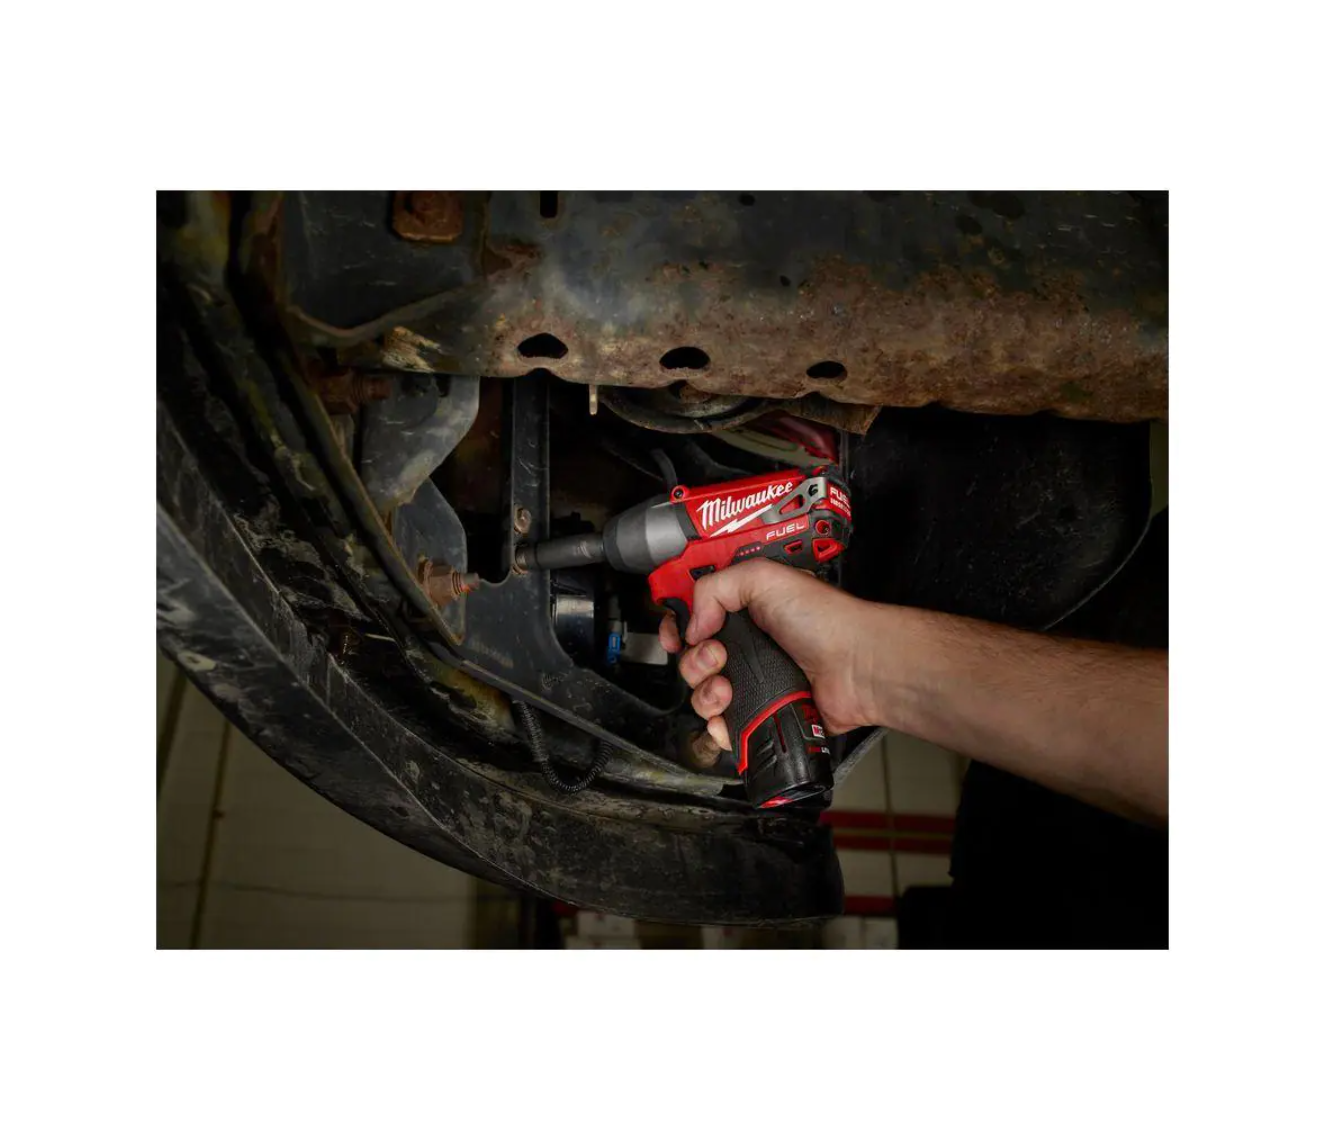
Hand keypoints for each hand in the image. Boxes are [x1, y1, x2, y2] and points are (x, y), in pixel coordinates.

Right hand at [658, 559, 880, 753]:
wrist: (858, 666)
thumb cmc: (826, 620)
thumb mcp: (764, 578)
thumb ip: (714, 588)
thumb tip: (692, 623)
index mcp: (743, 611)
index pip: (693, 618)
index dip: (677, 627)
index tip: (677, 636)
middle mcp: (745, 647)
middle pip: (691, 660)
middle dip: (694, 660)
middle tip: (718, 655)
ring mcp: (753, 682)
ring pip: (702, 695)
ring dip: (705, 692)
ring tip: (728, 686)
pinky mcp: (761, 713)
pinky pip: (723, 726)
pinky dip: (720, 723)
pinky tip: (731, 711)